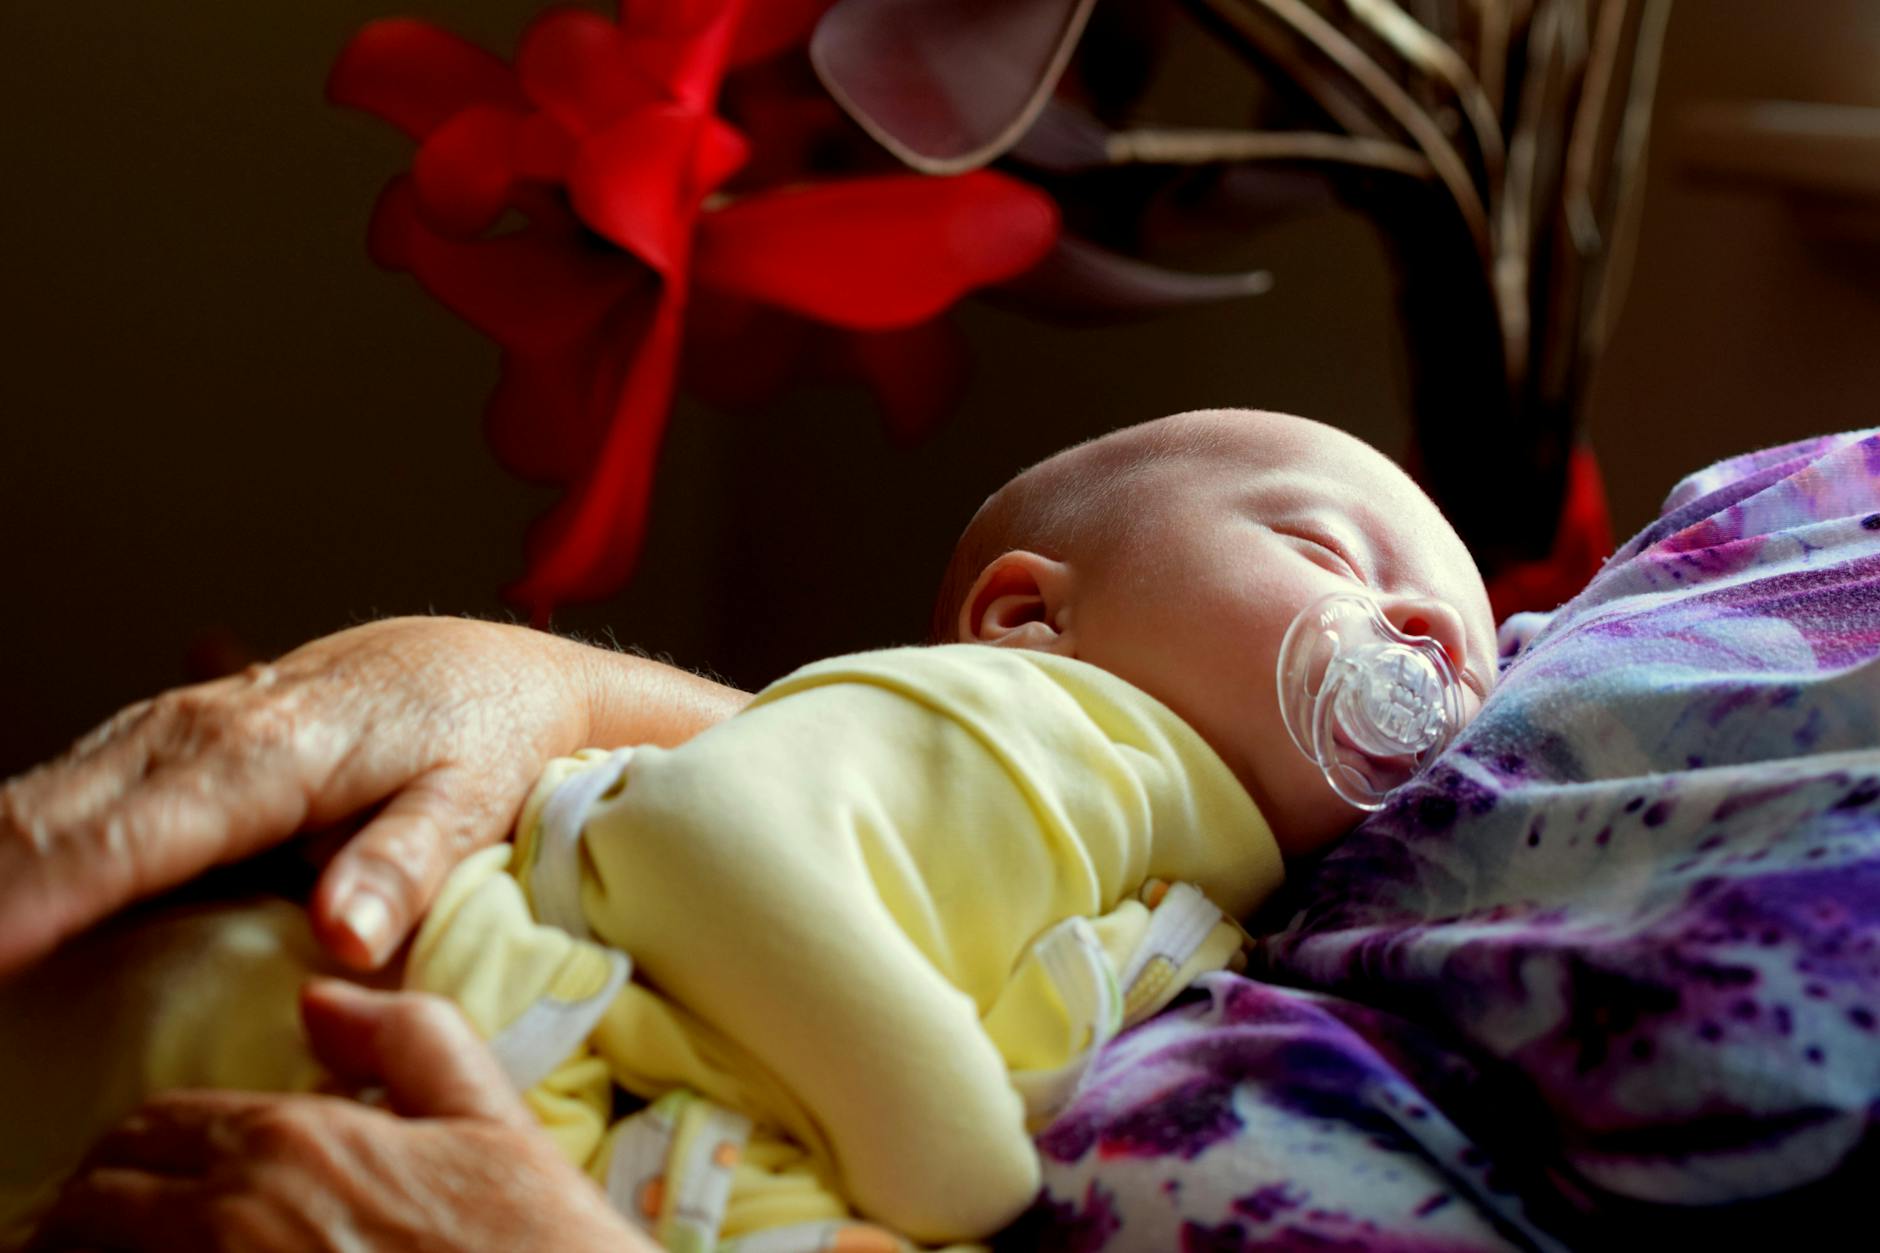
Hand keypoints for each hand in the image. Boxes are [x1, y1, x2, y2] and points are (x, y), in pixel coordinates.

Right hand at [0, 617, 613, 975]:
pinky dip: (16, 839)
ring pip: (43, 799)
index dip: (44, 901)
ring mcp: (170, 730)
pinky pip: (67, 791)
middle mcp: (197, 732)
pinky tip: (0, 891)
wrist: (486, 667)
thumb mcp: (470, 800)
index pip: (129, 841)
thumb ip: (404, 866)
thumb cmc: (483, 737)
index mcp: (268, 755)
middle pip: (55, 818)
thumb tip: (343, 937)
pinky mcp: (166, 739)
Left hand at [30, 981, 652, 1252]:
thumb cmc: (539, 1244)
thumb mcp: (495, 1121)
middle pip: (93, 1206)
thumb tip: (322, 994)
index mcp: (294, 1143)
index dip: (133, 1151)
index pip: (156, 1128)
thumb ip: (410, 1040)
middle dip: (85, 1210)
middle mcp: (233, 1219)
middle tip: (99, 1226)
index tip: (133, 1176)